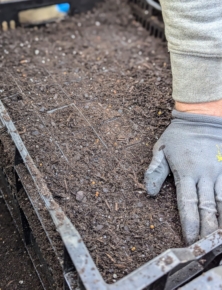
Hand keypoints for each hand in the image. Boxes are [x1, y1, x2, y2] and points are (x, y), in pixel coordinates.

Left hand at [145, 110, 221, 243]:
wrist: (202, 116)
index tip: (190, 241)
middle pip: (207, 207)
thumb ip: (155, 170)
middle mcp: (204, 175)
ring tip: (221, 238)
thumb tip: (150, 193)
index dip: (189, 224)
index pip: (187, 203)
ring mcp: (219, 171)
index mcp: (186, 172)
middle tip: (209, 248)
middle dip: (208, 229)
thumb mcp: (161, 149)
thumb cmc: (179, 134)